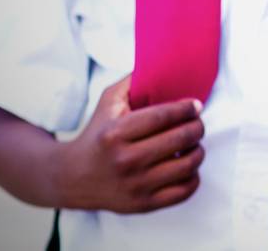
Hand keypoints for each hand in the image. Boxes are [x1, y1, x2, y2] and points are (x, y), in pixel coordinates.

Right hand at [52, 76, 205, 212]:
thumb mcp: (106, 104)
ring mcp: (136, 185)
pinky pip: (185, 190)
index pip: (164, 116)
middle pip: (182, 138)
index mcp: (115, 133)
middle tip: (196, 123)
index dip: (187, 108)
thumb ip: (133, 83)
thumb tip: (163, 64)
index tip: (195, 105)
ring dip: (198, 150)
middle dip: (197, 126)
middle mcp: (125, 160)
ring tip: (192, 144)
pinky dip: (193, 176)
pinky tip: (185, 166)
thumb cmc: (96, 135)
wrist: (70, 177)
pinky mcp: (143, 204)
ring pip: (189, 164)